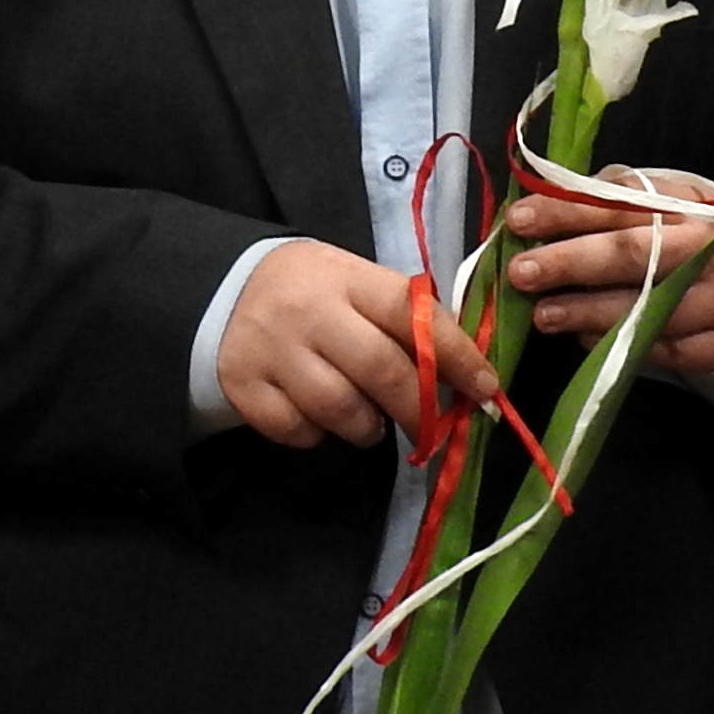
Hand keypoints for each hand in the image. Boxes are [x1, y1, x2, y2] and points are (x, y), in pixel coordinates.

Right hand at [215, 242, 507, 451]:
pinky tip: (319, 418)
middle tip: (428, 426)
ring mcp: (271, 349)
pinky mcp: (242, 384)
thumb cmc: (315, 291)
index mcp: (346, 279)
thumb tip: (469, 378)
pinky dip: (317, 435)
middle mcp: (308, 311)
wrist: (227, 288)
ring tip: (369, 421)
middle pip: (380, 371)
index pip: (412, 316)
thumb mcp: (358, 284)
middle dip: (417, 409)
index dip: (456, 356)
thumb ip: (406, 322)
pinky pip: (296, 430)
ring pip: (339, 409)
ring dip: (367, 427)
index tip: (486, 388)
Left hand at [506, 169, 713, 375]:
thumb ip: (601, 204)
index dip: (567, 209)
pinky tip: (583, 336)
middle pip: (636, 253)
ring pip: (647, 307)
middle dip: (571, 261)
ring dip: (586, 311)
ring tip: (542, 314)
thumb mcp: (654, 211)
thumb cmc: (679, 243)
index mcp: (689, 204)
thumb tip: (531, 211)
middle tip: (521, 272)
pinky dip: (615, 342)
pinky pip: (659, 347)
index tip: (518, 220)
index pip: (621, 200)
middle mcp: (711, 247)